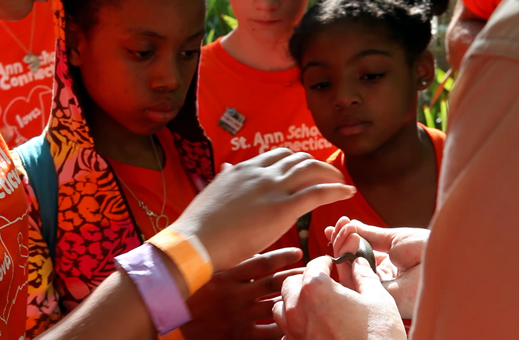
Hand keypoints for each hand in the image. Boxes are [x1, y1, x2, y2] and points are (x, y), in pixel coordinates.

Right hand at [172, 148, 355, 270]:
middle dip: (316, 165)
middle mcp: (261, 173)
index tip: (305, 169)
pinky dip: (336, 189)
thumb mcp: (212, 191)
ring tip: (341, 182)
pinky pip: (318, 193)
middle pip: (298, 159)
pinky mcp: (282, 209)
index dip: (296, 161)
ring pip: (311, 170)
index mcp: (244, 169)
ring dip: (330, 174)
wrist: (195, 241)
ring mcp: (273, 189)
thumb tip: (227, 167)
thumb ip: (225, 178)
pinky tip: (348, 192)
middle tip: (327, 176)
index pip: (278, 155)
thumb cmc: (201, 224)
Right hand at [181, 248, 304, 339]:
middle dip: (295, 278)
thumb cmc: (186, 295)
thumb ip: (228, 264)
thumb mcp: (204, 274)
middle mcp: (235, 294)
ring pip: (275, 306)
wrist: (171, 325)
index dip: (282, 256)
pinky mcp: (239, 335)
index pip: (262, 262)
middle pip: (274, 284)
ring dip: (293, 301)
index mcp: (226, 275)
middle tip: (312, 274)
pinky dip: (282, 327)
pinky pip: (268, 333)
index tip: (298, 252)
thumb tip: (252, 252)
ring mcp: (238, 316)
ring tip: (309, 296)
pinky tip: (294, 324)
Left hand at [272, 256, 405, 339]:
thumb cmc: (378, 336)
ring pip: (281, 308)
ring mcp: (293, 331)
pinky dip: (294, 326)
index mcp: (315, 289)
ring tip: (313, 304)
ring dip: (294, 302)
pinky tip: (312, 328)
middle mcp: (297, 308)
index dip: (327, 263)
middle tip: (325, 284)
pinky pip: (285, 332)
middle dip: (306, 280)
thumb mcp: (378, 301)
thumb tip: (359, 263)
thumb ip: (365, 277)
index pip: (314, 265)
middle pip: (291, 284)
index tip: (334, 266)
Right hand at [326, 217, 429, 317]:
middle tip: (340, 225)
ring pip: (346, 272)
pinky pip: (352, 281)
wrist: (445, 257)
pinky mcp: (376, 297)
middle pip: (349, 264)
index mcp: (388, 268)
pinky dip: (346, 258)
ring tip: (346, 230)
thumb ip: (369, 236)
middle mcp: (382, 280)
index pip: (358, 257)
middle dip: (340, 242)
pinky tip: (351, 240)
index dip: (345, 242)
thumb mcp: (394, 238)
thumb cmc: (428, 249)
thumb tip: (350, 226)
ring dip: (341, 248)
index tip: (336, 226)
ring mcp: (378, 290)